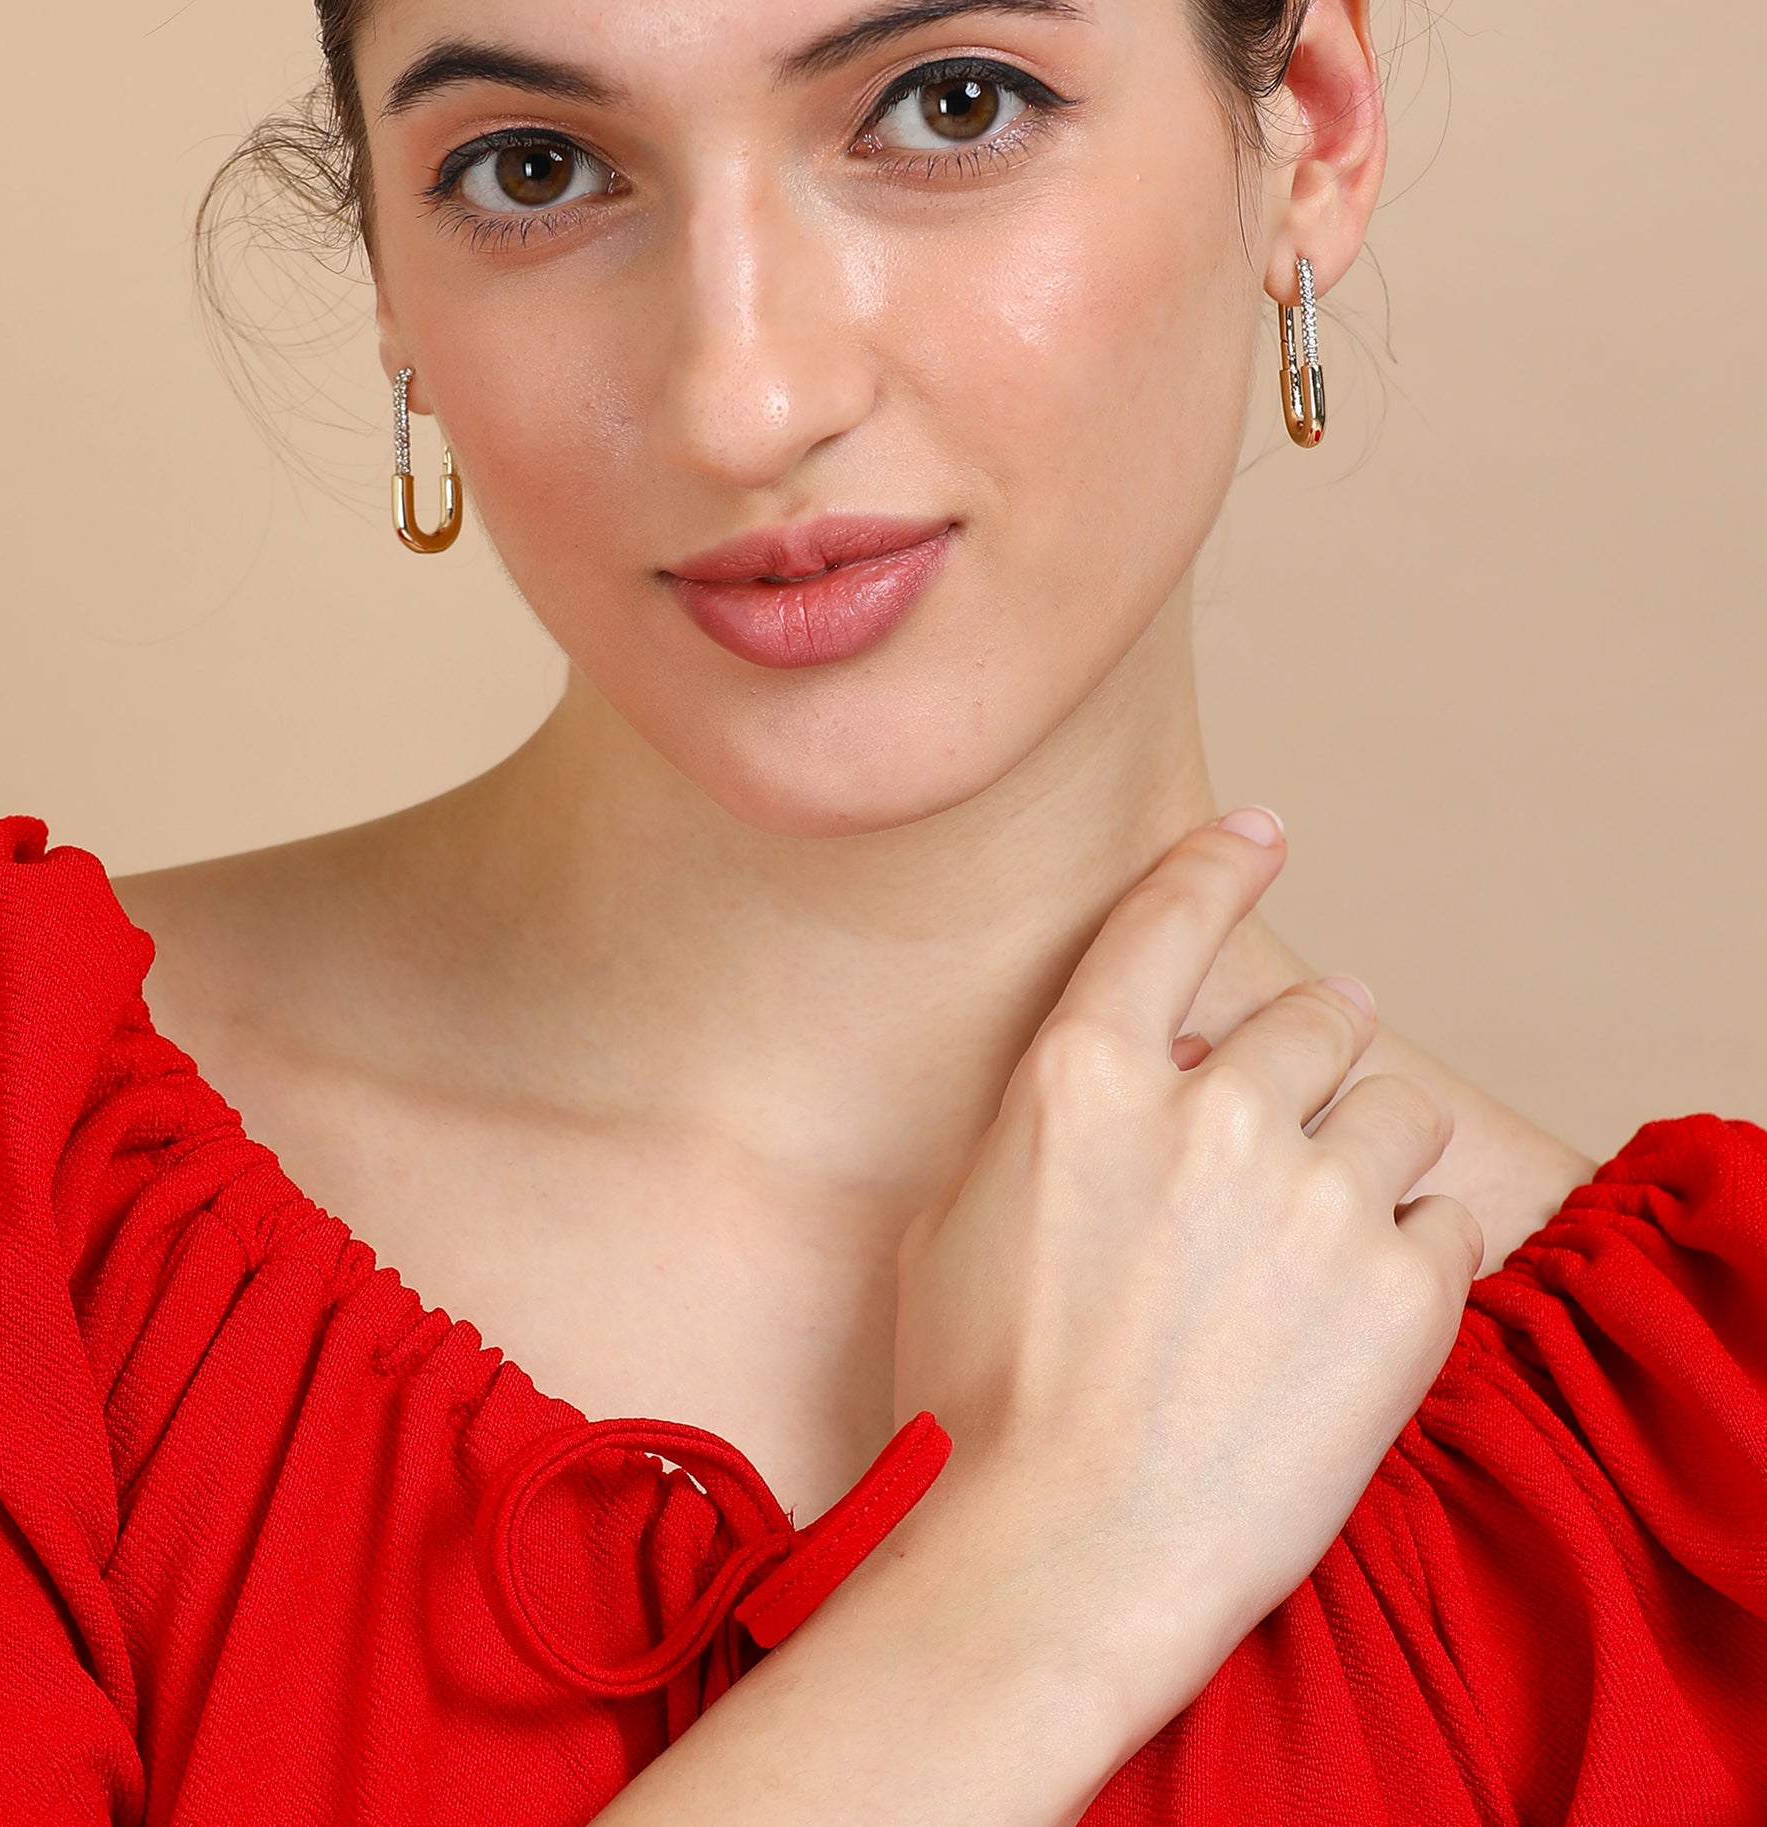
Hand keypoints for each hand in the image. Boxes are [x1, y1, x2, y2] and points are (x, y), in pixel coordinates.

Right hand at [890, 809, 1480, 1731]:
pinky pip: (1446, 1223)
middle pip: (1312, 1019)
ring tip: (1330, 1224)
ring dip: (1369, 1149)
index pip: (1169, 916)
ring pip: (1395, 1109)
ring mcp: (1313, 1197)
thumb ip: (1042, 1124)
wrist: (1058, 1563)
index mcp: (1082, 1077)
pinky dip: (1412, 1253)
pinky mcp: (1400, 1294)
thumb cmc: (975, 1407)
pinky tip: (1358, 1312)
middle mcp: (1208, 1109)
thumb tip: (1118, 1080)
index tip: (1264, 832)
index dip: (1223, 860)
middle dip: (1317, 1044)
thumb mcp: (949, 1223)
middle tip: (1314, 1080)